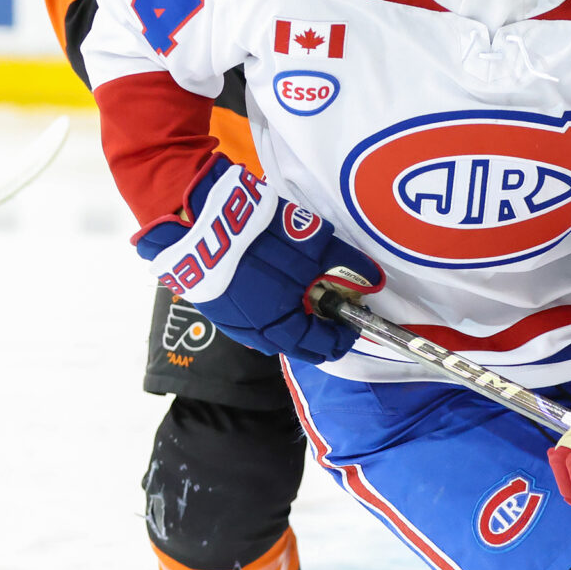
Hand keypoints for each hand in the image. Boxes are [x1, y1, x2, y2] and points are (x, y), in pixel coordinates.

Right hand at [135, 156, 385, 362]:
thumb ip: (344, 264)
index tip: (356, 317)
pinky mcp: (220, 311)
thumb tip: (375, 280)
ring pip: (275, 336)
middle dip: (321, 330)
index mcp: (282, 327)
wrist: (195, 224)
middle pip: (299, 345)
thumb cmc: (257, 238)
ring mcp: (236, 326)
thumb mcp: (309, 245)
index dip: (344, 333)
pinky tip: (276, 295)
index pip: (324, 345)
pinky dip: (272, 314)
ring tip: (306, 298)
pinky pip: (255, 323)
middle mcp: (259, 336)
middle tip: (334, 307)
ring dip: (295, 322)